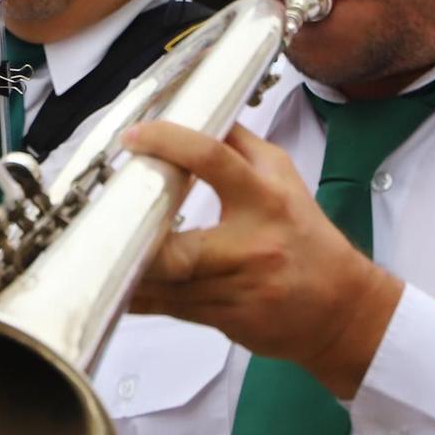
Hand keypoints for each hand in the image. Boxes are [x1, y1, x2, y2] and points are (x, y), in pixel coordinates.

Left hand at [123, 120, 402, 398]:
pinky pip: (166, 308)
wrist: (342, 310)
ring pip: (164, 285)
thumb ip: (241, 146)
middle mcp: (249, 246)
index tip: (133, 139)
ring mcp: (234, 289)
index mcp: (265, 200)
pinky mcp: (222, 320)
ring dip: (124, 270)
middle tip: (99, 219)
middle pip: (176, 251)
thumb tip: (200, 114)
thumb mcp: (285, 180)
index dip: (168, 143)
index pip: (212, 160)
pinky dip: (136, 296)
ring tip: (92, 249)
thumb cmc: (309, 239)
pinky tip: (111, 283)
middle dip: (134, 241)